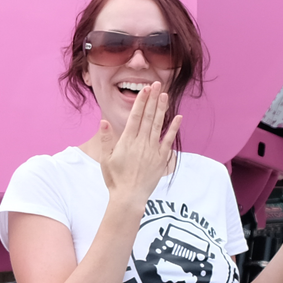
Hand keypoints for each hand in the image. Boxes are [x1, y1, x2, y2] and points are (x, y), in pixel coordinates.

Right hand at [96, 80, 180, 204]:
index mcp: (127, 141)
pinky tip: (178, 117)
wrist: (129, 197)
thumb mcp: (105, 159)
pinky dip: (173, 129)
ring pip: (158, 125)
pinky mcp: (161, 159)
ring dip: (162, 109)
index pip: (135, 117)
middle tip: (157, 85)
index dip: (141, 102)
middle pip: (148, 117)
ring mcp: (152, 150)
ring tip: (165, 95)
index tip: (145, 90)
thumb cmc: (114, 179)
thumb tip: (104, 121)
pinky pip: (169, 141)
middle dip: (152, 100)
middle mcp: (141, 143)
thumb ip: (106, 139)